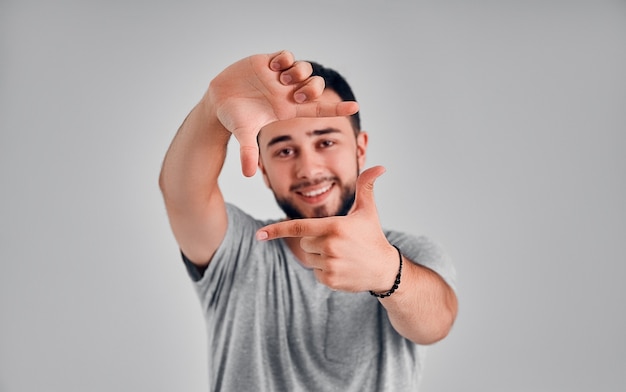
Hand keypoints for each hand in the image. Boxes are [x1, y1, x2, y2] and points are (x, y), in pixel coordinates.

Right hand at [206, 50, 358, 176]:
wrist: (219, 101)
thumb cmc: (235, 119)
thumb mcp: (243, 134)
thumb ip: (247, 152)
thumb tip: (248, 174)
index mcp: (288, 109)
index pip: (319, 108)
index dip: (337, 108)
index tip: (355, 108)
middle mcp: (288, 93)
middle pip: (315, 86)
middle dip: (312, 87)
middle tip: (295, 92)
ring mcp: (280, 77)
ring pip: (304, 69)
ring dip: (298, 72)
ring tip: (281, 78)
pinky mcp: (269, 63)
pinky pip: (287, 56)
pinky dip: (285, 59)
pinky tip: (273, 66)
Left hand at [256, 166, 398, 292]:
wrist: (384, 269)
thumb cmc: (372, 236)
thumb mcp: (368, 211)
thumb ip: (366, 187)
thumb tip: (379, 166)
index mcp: (335, 227)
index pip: (299, 227)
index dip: (277, 230)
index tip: (259, 235)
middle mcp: (330, 246)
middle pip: (304, 242)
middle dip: (315, 240)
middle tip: (338, 242)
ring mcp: (329, 265)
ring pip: (308, 257)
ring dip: (320, 256)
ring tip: (341, 255)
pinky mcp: (330, 280)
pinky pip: (314, 272)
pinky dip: (324, 270)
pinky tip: (341, 267)